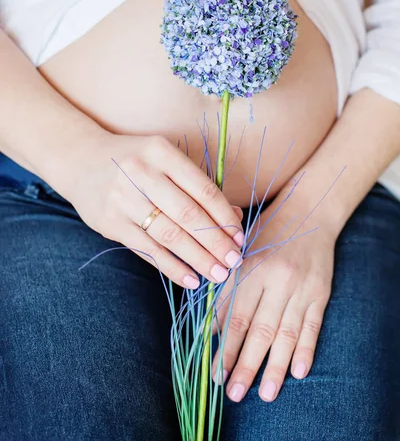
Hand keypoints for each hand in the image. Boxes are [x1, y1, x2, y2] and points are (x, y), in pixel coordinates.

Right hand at [65, 131, 243, 288]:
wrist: (80, 161)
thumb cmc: (135, 161)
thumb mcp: (165, 160)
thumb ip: (197, 185)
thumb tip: (235, 218)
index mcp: (161, 152)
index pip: (202, 189)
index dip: (224, 217)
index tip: (240, 237)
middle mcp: (140, 172)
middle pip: (188, 214)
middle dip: (215, 242)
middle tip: (234, 262)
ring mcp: (122, 199)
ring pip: (169, 235)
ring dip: (198, 259)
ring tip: (218, 274)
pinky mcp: (109, 223)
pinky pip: (147, 250)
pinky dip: (172, 267)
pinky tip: (190, 279)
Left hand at [212, 188, 335, 401]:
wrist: (309, 212)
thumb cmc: (267, 231)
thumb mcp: (241, 251)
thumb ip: (228, 285)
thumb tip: (212, 326)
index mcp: (252, 267)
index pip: (236, 315)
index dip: (226, 347)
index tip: (216, 372)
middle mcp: (277, 279)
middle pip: (259, 330)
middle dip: (246, 365)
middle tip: (234, 393)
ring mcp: (301, 287)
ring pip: (287, 333)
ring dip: (275, 366)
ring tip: (265, 393)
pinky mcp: (320, 292)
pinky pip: (313, 325)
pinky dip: (306, 349)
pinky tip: (298, 371)